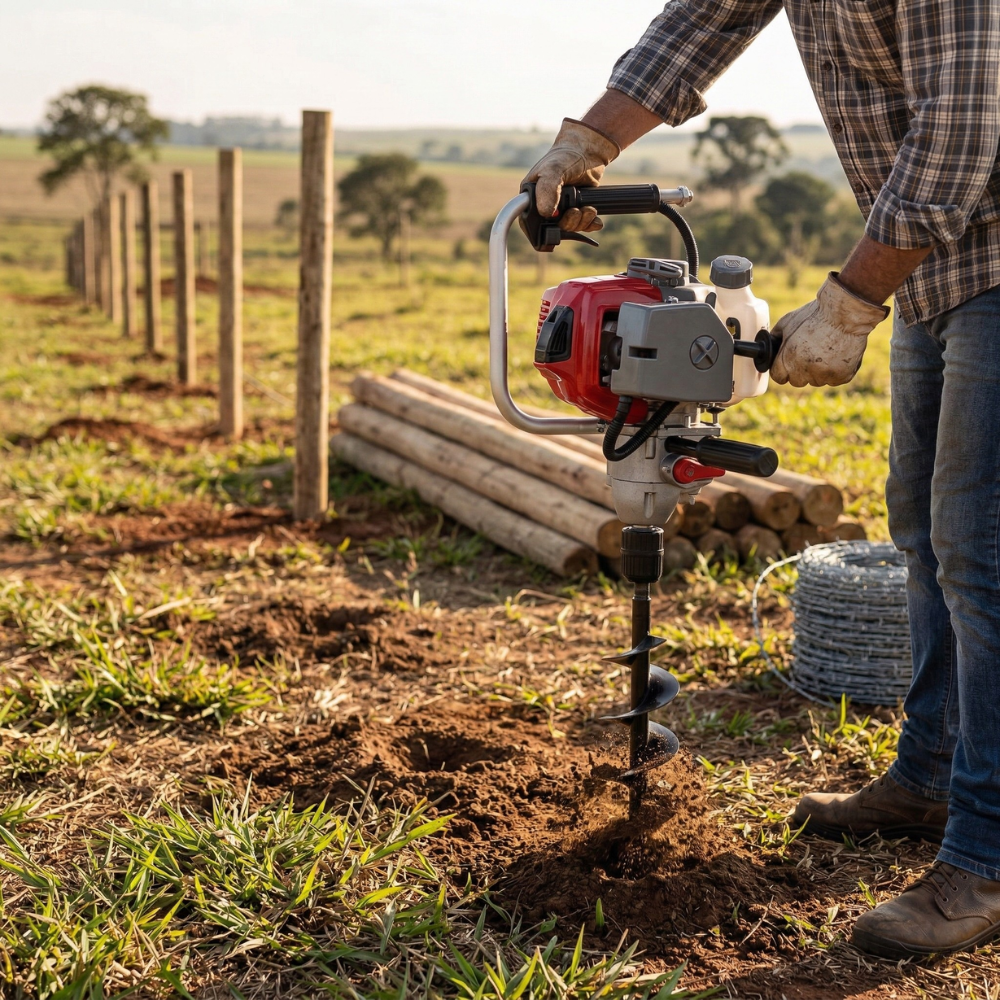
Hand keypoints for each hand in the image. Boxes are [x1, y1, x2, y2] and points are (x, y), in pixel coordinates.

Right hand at [521, 118, 619, 231]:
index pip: (529, 223)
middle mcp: (545, 205)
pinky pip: (583, 225)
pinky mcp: (577, 208)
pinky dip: (590, 224)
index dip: (540, 230)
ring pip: (570, 227)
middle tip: (576, 211)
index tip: (554, 225)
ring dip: (581, 222)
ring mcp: (562, 208)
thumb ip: (547, 190)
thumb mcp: (553, 170)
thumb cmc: (565, 156)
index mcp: (532, 197)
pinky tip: (594, 217)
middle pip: (553, 228)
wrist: (588, 150)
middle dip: (568, 223)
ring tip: (588, 209)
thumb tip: (547, 214)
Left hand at [771, 273, 889, 387]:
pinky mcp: (842, 376)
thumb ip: (775, 340)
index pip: (778, 377)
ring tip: (825, 350)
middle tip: (808, 353)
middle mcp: (805, 371)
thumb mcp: (786, 323)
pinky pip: (834, 379)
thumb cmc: (814, 315)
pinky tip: (837, 354)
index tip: (787, 363)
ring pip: (816, 381)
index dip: (782, 369)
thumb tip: (768, 348)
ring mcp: (825, 375)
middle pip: (797, 381)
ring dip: (818, 371)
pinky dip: (835, 370)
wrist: (845, 313)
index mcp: (788, 359)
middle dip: (799, 370)